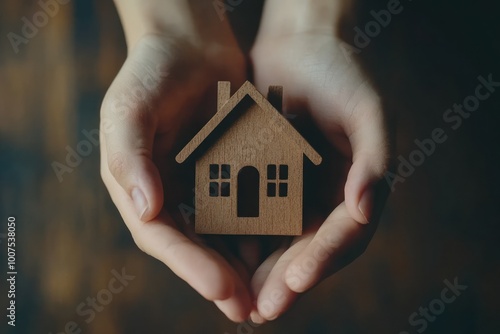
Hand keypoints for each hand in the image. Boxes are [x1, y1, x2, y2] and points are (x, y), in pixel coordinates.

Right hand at [100, 1, 253, 321]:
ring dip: (240, 263)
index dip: (189, 264)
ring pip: (218, 233)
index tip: (222, 288)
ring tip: (265, 291)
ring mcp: (194, 183)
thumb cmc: (151, 71)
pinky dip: (255, 227)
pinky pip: (239, 206)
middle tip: (247, 309)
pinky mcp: (222, 171)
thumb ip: (130, 158)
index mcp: (136, 186)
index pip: (161, 236)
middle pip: (192, 245)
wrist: (189, 42)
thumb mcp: (129, 109)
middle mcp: (164, 192)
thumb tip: (146, 211)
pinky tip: (277, 247)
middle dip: (218, 277)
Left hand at [247, 0, 390, 321]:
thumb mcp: (367, 111)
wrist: (299, 46)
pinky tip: (222, 255)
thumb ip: (374, 161)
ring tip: (240, 297)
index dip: (323, 259)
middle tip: (262, 309)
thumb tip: (365, 212)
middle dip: (286, 280)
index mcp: (358, 190)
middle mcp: (328, 199)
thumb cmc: (340, 74)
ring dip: (261, 271)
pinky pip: (255, 215)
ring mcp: (297, 193)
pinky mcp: (267, 181)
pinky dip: (241, 238)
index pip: (345, 236)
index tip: (297, 280)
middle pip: (309, 249)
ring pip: (279, 241)